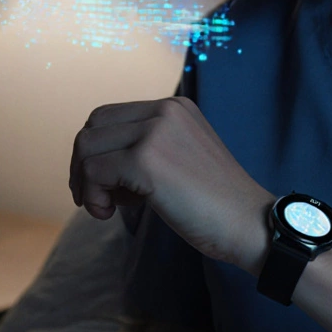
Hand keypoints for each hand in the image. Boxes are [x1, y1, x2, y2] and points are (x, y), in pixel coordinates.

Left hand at [69, 96, 275, 271]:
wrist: (249, 224)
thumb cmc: (216, 204)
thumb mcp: (183, 158)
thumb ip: (149, 148)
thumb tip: (96, 162)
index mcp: (174, 107)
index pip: (109, 117)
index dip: (96, 153)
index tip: (106, 186)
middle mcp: (165, 110)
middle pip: (92, 127)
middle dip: (83, 165)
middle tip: (98, 198)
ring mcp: (155, 132)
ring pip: (86, 147)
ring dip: (85, 183)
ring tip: (107, 208)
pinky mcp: (146, 159)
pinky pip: (93, 172)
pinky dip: (92, 197)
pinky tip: (109, 214)